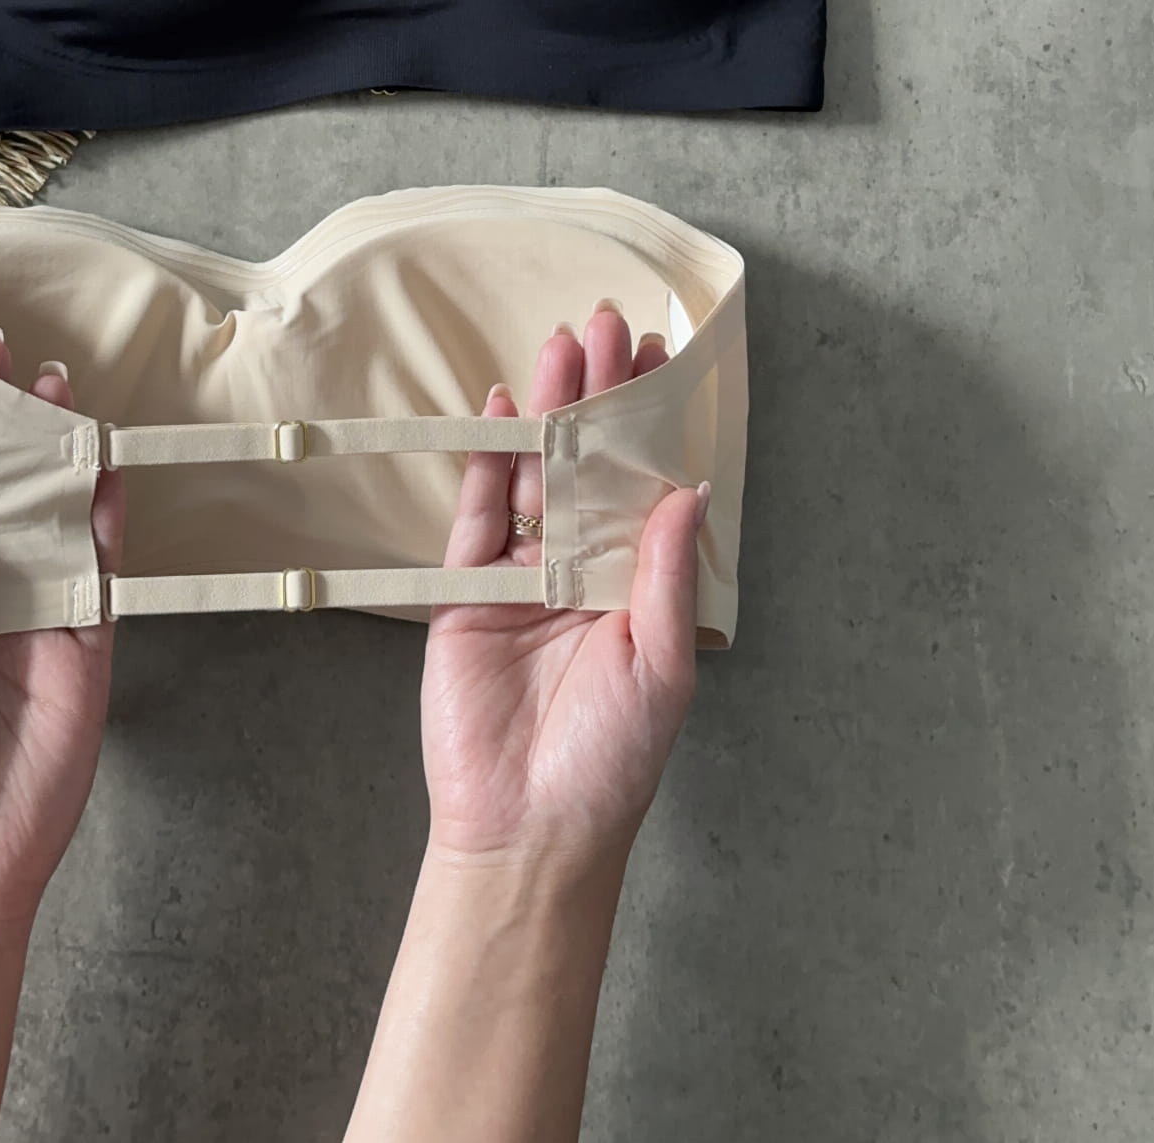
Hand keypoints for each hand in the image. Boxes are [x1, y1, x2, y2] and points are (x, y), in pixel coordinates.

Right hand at [422, 301, 707, 869]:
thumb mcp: (661, 665)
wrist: (528, 829)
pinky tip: (503, 411)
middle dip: (597, 394)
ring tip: (560, 346)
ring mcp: (520, 576)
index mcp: (634, 585)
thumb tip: (688, 488)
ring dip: (546, 410)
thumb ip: (664, 574)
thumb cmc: (610, 760)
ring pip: (534, 475)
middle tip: (605, 324)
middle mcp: (580, 569)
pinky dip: (487, 461)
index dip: (650, 422)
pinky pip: (478, 514)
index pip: (644, 483)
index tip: (658, 358)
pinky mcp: (465, 591)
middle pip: (588, 463)